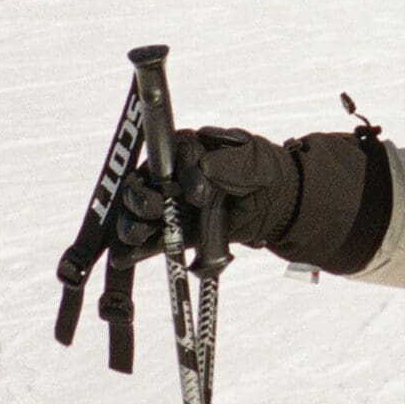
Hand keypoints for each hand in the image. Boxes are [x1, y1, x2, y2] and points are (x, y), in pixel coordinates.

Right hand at [115, 126, 300, 262]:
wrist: (275, 204)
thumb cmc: (264, 172)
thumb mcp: (259, 163)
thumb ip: (235, 164)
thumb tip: (206, 167)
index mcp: (189, 147)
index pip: (169, 155)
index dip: (177, 174)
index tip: (199, 195)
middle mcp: (170, 174)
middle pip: (141, 184)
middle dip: (143, 199)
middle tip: (159, 211)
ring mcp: (167, 203)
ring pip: (137, 212)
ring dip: (133, 224)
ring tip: (143, 233)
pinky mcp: (171, 230)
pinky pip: (148, 240)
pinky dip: (136, 249)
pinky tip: (128, 256)